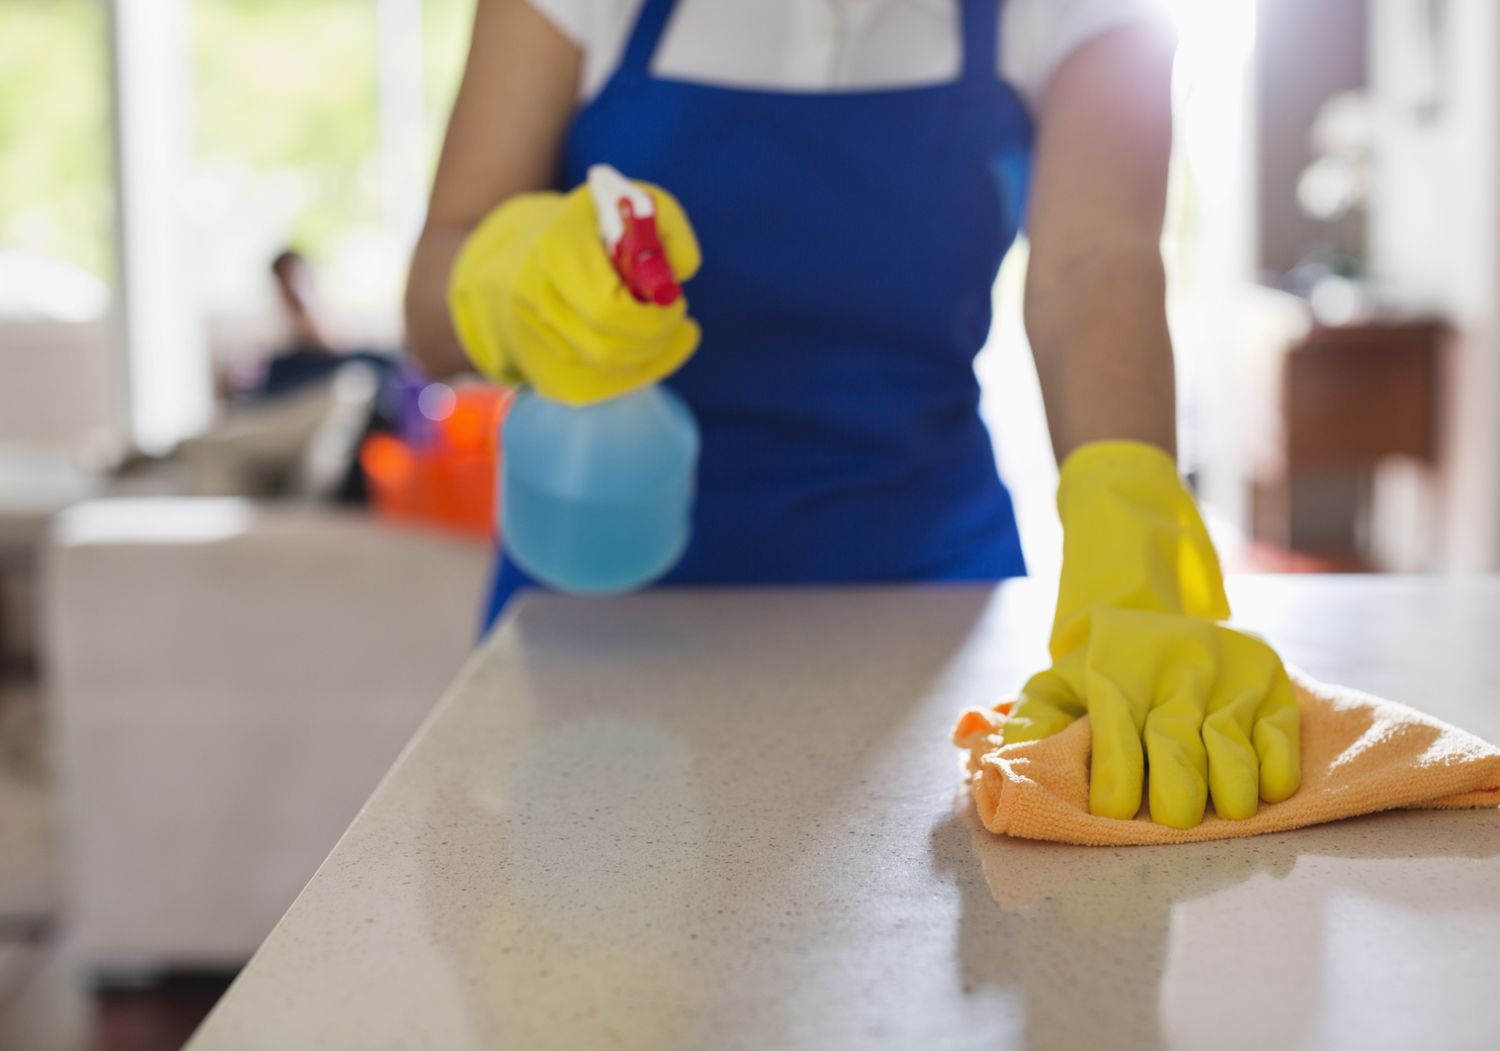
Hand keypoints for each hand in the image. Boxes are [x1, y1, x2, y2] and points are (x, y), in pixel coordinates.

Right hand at [447, 182, 701, 404]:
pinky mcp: (540, 367)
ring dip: (648, 355)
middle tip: (673, 319)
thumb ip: (665, 223)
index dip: (651, 316)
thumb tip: (683, 270)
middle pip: (608, 347)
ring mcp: (531, 336)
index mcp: (554, 252)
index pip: (608, 310)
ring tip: (662, 331)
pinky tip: (646, 349)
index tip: (674, 301)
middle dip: (654, 337)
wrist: (511, 262)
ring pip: (605, 370)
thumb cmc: (586, 230)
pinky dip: (634, 370)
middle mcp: (533, 297)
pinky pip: (598, 383)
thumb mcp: (625, 204)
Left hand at [1000, 441, 1300, 827]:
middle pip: (1177, 743)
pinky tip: (1264, 788)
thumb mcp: (1058, 682)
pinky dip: (1276, 767)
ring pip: (1231, 742)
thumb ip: (1037, 718)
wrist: (1151, 608)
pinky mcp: (1270, 682)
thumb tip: (1013, 754)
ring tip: (1223, 811)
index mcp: (1117, 673)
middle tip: (1175, 817)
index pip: (1117, 733)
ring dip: (1230, 788)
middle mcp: (1173, 669)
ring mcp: (1226, 674)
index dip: (1118, 780)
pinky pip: (1281, 732)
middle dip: (1178, 793)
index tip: (1116, 811)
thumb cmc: (1101, 668)